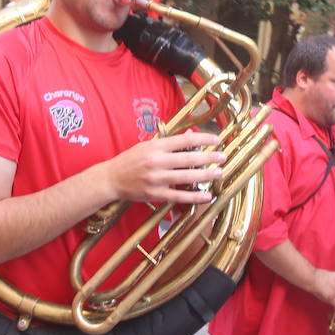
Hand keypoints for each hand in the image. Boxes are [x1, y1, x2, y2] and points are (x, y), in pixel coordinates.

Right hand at [100, 130, 225, 204]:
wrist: (111, 179)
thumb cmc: (129, 160)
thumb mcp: (146, 146)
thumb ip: (168, 143)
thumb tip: (190, 138)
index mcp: (155, 147)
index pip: (183, 141)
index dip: (202, 139)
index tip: (216, 139)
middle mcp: (156, 161)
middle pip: (188, 159)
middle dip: (208, 158)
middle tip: (223, 157)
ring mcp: (156, 179)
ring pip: (186, 177)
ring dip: (205, 175)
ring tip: (219, 173)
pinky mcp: (155, 194)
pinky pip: (179, 196)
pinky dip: (194, 196)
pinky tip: (206, 196)